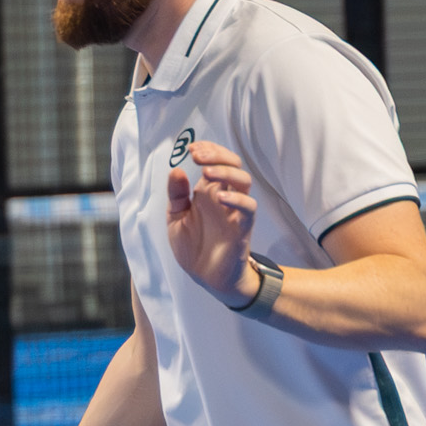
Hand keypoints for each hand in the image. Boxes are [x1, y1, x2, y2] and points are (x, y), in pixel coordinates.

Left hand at [165, 139, 259, 305]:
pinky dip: (238, 200)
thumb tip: (176, 170)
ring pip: (244, 181)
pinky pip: (249, 209)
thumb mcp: (176, 218)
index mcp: (209, 192)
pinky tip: (221, 197)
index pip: (216, 161)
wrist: (204, 277)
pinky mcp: (242, 229)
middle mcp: (224, 197)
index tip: (191, 148)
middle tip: (197, 155)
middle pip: (233, 165)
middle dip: (217, 154)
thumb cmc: (193, 246)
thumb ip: (176, 195)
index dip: (208, 150)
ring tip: (207, 172)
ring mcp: (235, 212)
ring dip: (226, 172)